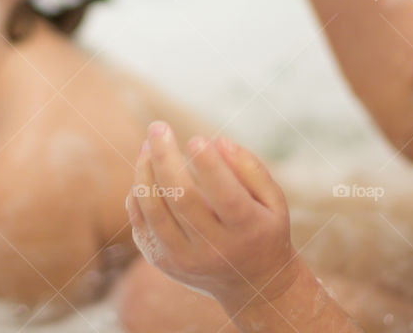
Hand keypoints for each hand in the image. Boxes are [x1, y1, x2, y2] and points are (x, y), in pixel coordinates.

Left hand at [125, 121, 299, 313]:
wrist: (250, 285)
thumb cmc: (262, 229)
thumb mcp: (273, 201)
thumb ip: (251, 169)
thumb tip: (219, 141)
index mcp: (248, 231)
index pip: (225, 196)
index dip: (209, 165)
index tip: (196, 138)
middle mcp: (215, 249)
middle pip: (181, 198)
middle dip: (166, 157)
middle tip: (158, 126)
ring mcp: (184, 258)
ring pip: (154, 209)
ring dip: (145, 171)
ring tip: (146, 146)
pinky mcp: (161, 260)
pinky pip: (140, 220)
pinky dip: (138, 192)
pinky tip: (145, 170)